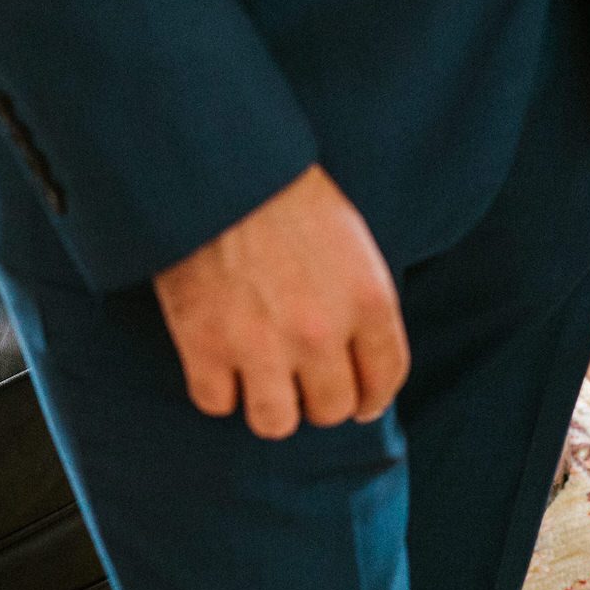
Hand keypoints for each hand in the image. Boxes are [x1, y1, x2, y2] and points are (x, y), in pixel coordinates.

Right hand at [152, 164, 408, 439]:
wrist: (215, 166)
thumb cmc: (284, 193)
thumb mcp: (350, 240)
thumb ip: (361, 302)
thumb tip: (361, 362)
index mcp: (368, 301)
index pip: (384, 380)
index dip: (371, 398)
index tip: (358, 404)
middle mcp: (321, 333)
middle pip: (331, 409)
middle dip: (318, 400)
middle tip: (301, 383)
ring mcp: (262, 345)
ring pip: (276, 423)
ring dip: (270, 407)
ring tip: (260, 382)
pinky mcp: (205, 347)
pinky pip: (217, 404)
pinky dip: (217, 389)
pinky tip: (217, 363)